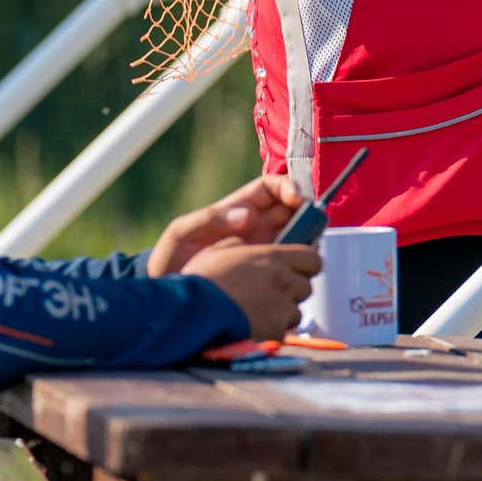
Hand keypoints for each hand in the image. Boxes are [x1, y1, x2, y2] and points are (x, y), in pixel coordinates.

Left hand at [146, 174, 304, 276]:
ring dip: (307, 238)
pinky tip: (296, 269)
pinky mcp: (264, 270)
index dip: (288, 187)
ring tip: (306, 249)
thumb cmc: (171, 257)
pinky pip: (288, 261)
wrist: (168, 293)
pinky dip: (298, 262)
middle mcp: (255, 225)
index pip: (271, 187)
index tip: (296, 198)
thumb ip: (211, 219)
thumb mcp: (183, 232)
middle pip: (292, 210)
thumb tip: (247, 215)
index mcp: (238, 208)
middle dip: (307, 213)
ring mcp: (262, 247)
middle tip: (312, 226)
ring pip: (296, 236)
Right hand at [184, 240, 322, 340]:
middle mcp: (284, 281)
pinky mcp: (277, 332)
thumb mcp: (216, 251)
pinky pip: (283, 332)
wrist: (190, 314)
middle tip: (270, 295)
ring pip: (296, 312)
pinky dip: (272, 332)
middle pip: (306, 287)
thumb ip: (239, 246)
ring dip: (283, 314)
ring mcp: (282, 308)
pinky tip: (252, 329)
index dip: (306, 266)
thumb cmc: (200, 281)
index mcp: (273, 258)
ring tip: (257, 314)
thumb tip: (243, 244)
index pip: (312, 259)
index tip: (296, 270)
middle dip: (292, 291)